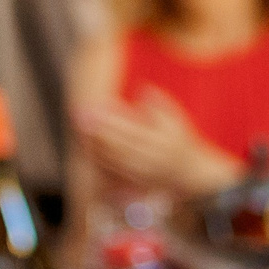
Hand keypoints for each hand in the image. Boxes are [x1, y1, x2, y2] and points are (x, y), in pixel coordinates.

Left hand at [76, 86, 238, 195]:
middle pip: (118, 145)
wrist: (189, 173)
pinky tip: (87, 146)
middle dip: (97, 131)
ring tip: (80, 129)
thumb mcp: (177, 119)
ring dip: (94, 144)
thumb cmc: (180, 140)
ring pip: (113, 159)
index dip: (111, 118)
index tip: (96, 106)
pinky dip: (99, 158)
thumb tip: (141, 87)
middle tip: (80, 115)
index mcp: (161, 141)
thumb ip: (159, 103)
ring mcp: (141, 172)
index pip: (131, 129)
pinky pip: (113, 170)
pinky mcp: (134, 180)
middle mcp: (150, 158)